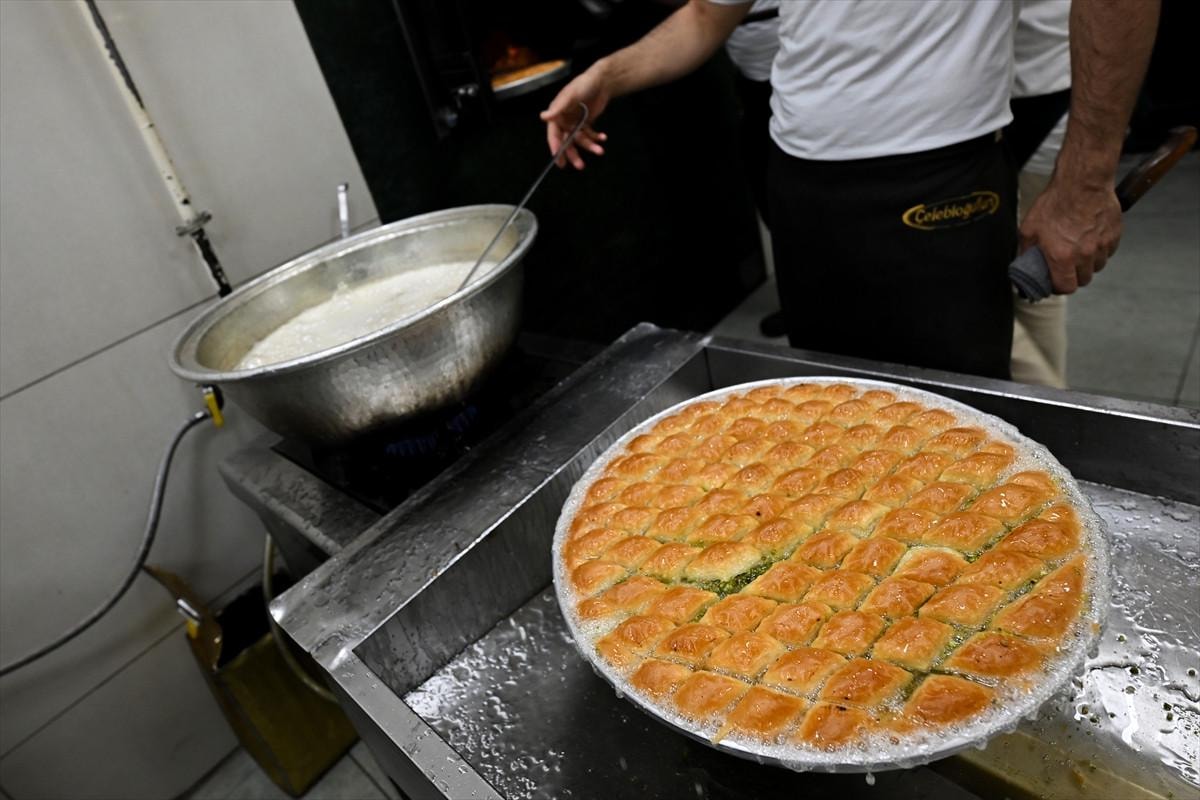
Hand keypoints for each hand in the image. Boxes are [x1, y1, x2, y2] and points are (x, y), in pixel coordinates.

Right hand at [539, 62, 611, 168]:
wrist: (602, 80)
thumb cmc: (583, 84)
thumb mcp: (570, 95)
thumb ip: (558, 107)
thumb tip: (543, 117)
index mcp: (557, 114)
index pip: (554, 135)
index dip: (556, 148)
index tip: (560, 161)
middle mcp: (564, 120)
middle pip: (566, 141)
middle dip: (573, 154)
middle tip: (580, 166)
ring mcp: (575, 122)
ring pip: (580, 140)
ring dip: (590, 146)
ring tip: (600, 150)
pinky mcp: (586, 123)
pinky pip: (590, 135)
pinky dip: (596, 138)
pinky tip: (603, 138)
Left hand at [1019, 176, 1121, 293]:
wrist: (1082, 182)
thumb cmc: (1054, 203)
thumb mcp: (1028, 229)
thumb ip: (1027, 253)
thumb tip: (1023, 267)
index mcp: (1062, 257)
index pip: (1066, 288)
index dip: (1059, 287)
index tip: (1055, 281)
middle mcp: (1085, 255)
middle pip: (1083, 279)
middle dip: (1073, 276)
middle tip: (1066, 265)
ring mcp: (1102, 245)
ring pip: (1097, 266)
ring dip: (1088, 263)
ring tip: (1078, 248)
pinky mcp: (1115, 234)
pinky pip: (1108, 251)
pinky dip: (1100, 249)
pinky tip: (1090, 237)